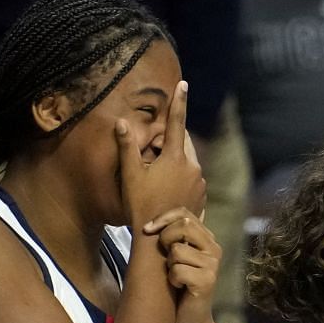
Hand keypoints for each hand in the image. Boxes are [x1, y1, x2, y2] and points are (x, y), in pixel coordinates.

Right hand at [116, 80, 204, 230]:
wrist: (163, 238)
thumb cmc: (143, 205)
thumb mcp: (131, 175)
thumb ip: (127, 147)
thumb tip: (121, 122)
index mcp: (176, 158)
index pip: (176, 122)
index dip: (179, 102)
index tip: (183, 84)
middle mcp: (193, 167)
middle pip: (183, 143)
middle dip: (170, 139)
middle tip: (154, 150)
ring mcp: (200, 183)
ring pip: (188, 161)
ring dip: (176, 160)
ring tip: (158, 174)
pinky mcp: (202, 196)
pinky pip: (192, 178)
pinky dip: (182, 176)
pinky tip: (168, 189)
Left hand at [143, 207, 222, 322]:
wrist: (190, 318)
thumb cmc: (179, 285)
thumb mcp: (177, 255)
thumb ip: (176, 234)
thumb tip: (162, 211)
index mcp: (208, 239)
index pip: (185, 213)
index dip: (163, 218)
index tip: (148, 230)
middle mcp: (215, 249)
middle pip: (183, 226)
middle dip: (165, 240)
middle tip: (165, 257)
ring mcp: (213, 266)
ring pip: (177, 250)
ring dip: (169, 265)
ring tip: (175, 276)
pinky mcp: (208, 281)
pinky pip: (178, 270)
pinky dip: (172, 280)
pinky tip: (179, 287)